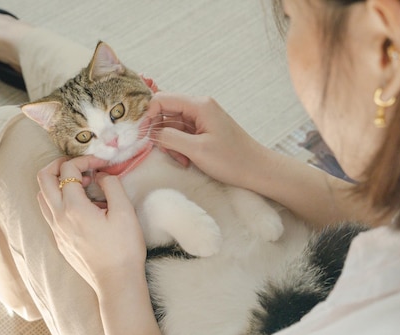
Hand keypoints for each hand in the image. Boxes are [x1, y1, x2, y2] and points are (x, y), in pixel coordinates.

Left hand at [37, 155, 146, 297]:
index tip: (101, 164)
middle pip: (43, 178)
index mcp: (74, 208)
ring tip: (82, 186)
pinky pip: (50, 212)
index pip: (68, 170)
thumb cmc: (124, 248)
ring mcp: (56, 230)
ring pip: (42, 196)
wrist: (116, 281)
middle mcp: (59, 217)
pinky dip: (61, 200)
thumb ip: (113, 186)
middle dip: (60, 165)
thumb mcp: (125, 212)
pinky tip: (83, 207)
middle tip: (80, 166)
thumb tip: (102, 175)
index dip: (85, 160)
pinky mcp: (59, 240)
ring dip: (58, 183)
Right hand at [145, 92, 268, 187]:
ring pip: (172, 125)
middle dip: (160, 133)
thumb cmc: (232, 160)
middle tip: (165, 152)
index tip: (142, 135)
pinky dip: (179, 147)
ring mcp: (202, 118)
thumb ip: (170, 137)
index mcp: (199, 105)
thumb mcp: (197, 150)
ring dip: (170, 143)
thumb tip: (150, 132)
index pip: (161, 99)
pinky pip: (182, 134)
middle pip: (165, 112)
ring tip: (182, 159)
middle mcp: (199, 106)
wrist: (257, 170)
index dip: (147, 115)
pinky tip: (186, 160)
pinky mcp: (204, 130)